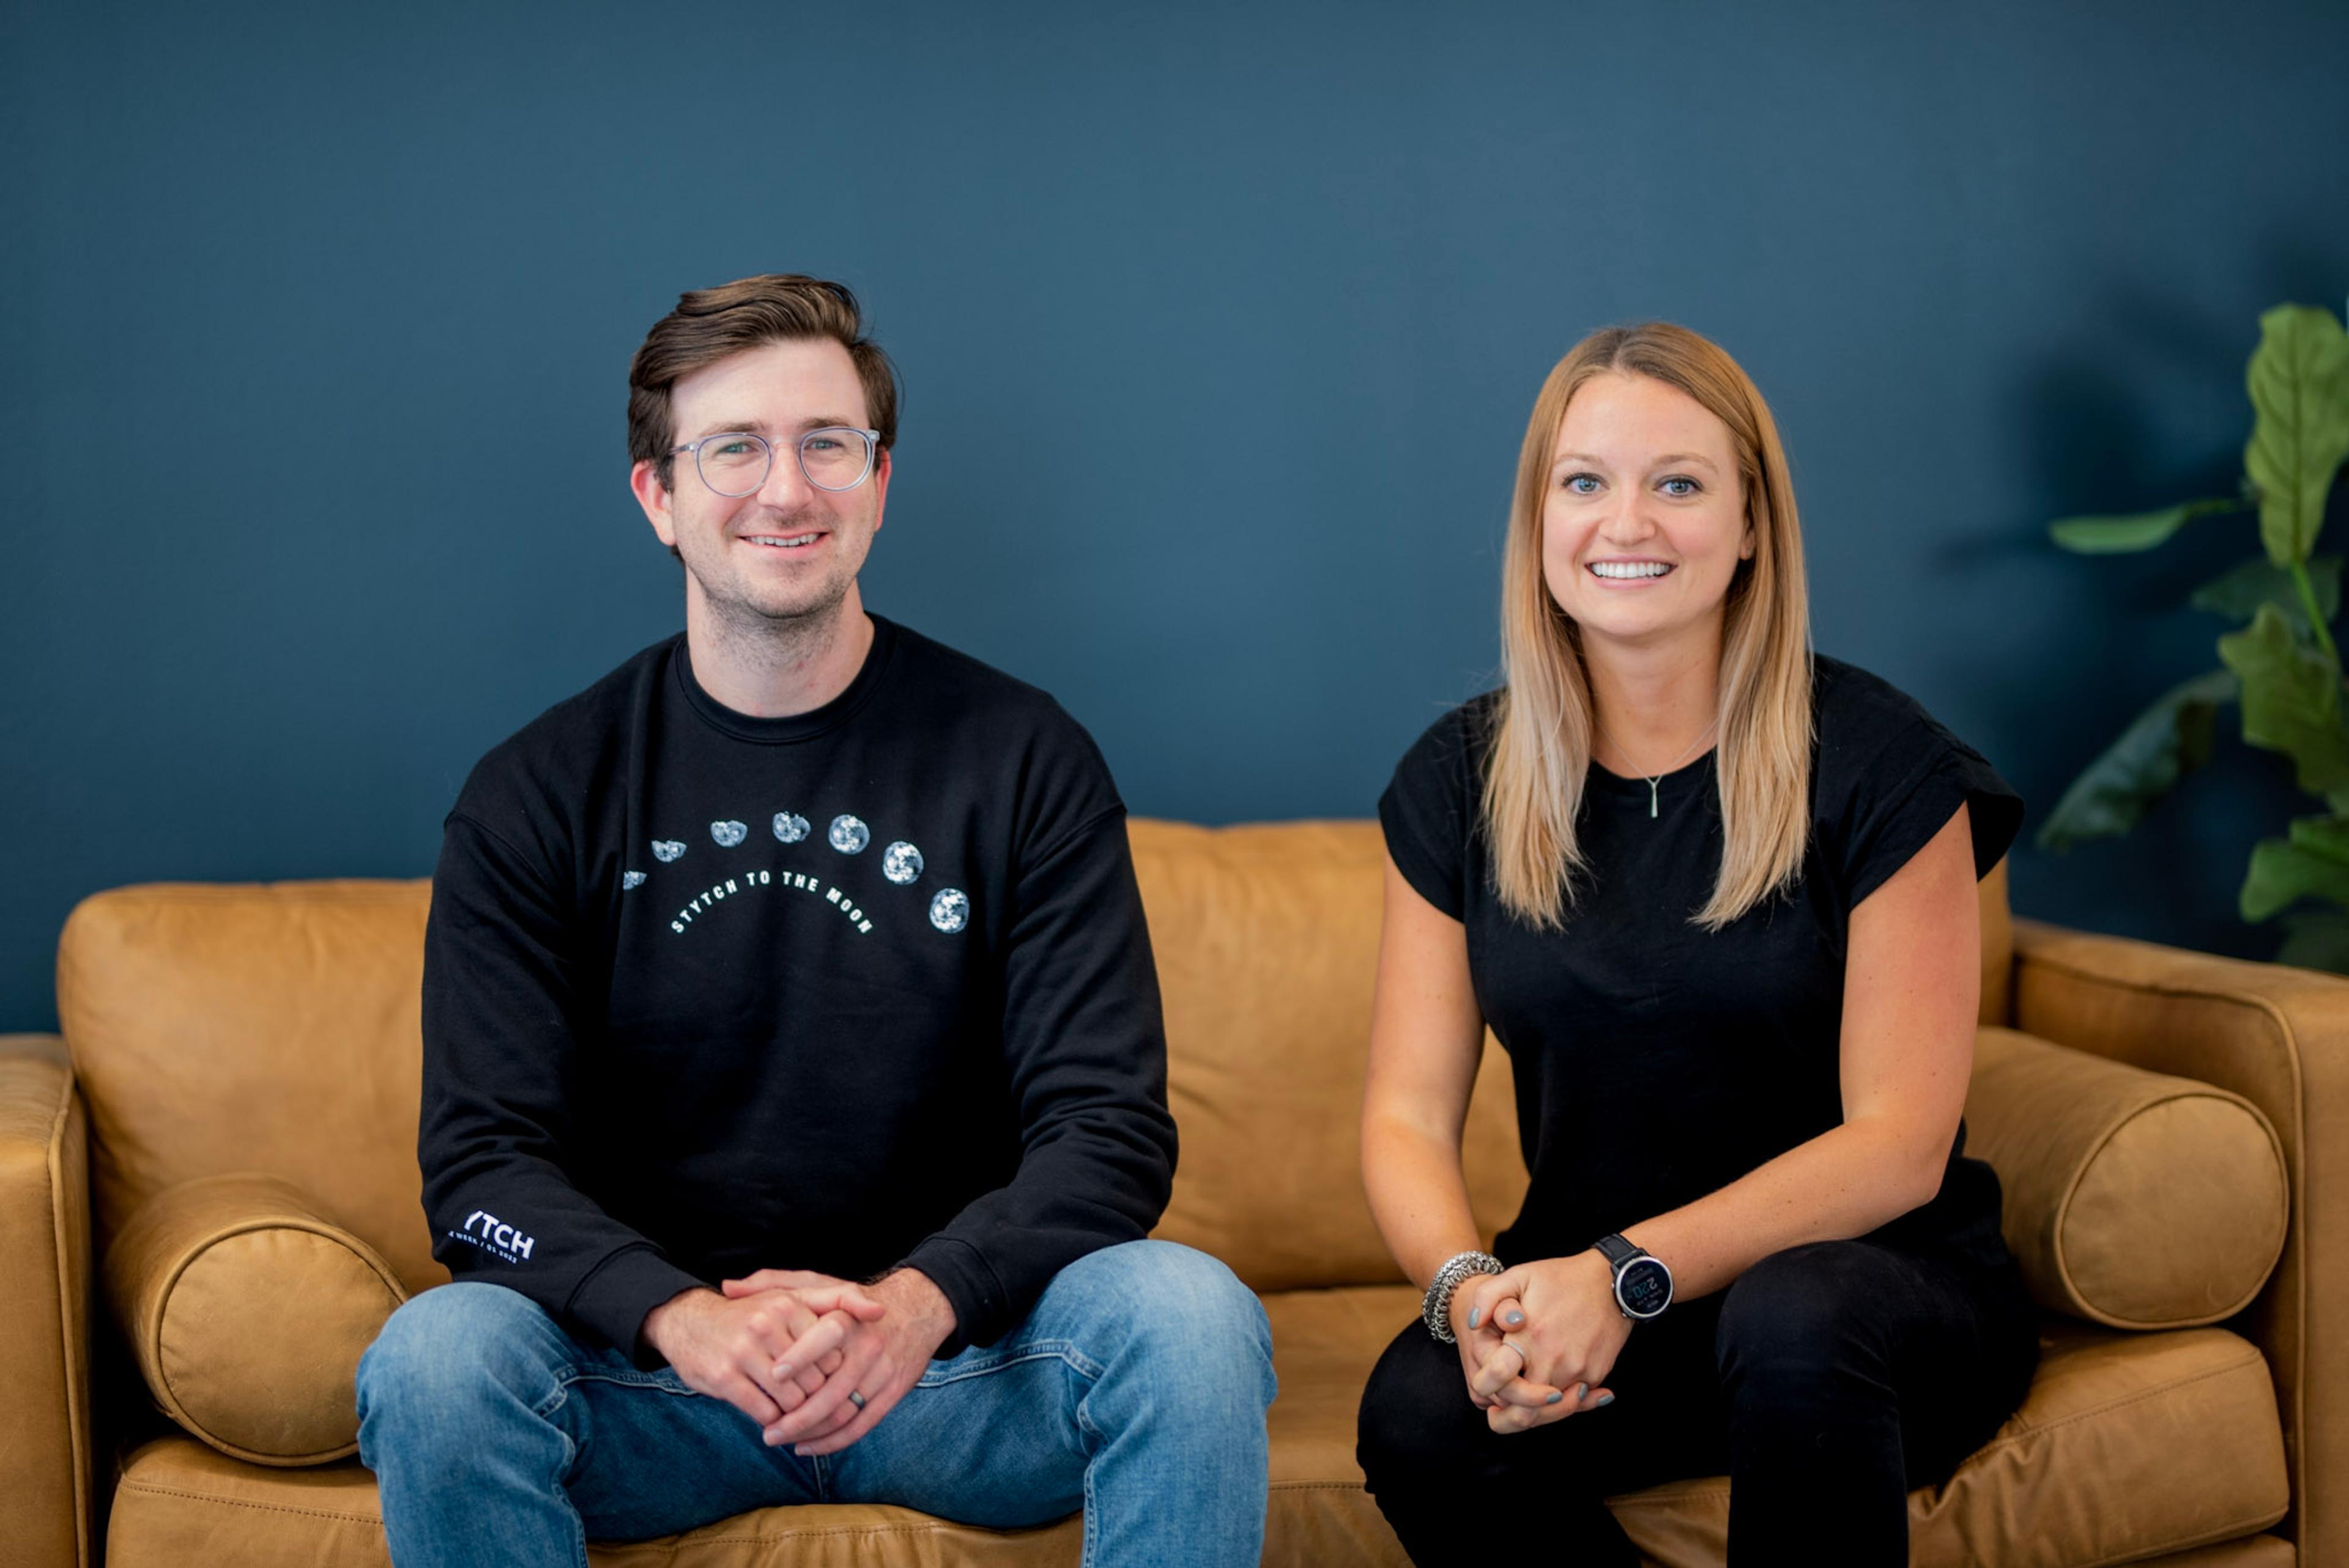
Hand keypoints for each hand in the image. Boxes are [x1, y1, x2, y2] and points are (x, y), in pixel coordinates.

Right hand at [641, 1275, 886, 1430]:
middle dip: (818, 1399)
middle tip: (816, 1406)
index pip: (832, 1352)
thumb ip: (837, 1299)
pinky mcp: (725, 1377)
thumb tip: (880, 1311)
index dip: (835, 1375)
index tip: (832, 1381)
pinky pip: (764, 1411)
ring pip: (791, 1399)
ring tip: (794, 1414)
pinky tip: (772, 1419)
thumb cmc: (750, 1315)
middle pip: (814, 1379)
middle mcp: (767, 1323)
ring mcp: (744, 1350)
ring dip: (796, 1415)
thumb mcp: (791, 1296)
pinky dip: (773, 1421)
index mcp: (788, 1303)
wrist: (688, 1323)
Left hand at [725, 1267, 955, 1455]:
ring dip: (811, 1433)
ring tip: (780, 1440)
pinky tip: (807, 1446)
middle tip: (767, 1432)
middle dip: (798, 1415)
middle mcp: (869, 1345)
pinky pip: (862, 1424)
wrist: (916, 1310)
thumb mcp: (818, 1284)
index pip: (826, 1336)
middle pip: (832, 1389)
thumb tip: (727, 1287)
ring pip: (845, 1413)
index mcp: (848, 1317)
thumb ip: (772, 1284)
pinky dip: (833, 1441)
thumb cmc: (853, 1302)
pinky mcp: (894, 1392)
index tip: (774, 1374)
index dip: (801, 1356)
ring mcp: (883, 1371)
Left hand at [1456, 1252, 1627, 1433]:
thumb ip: (1487, 1298)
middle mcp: (1553, 1360)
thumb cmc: (1562, 1278)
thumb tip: (1472, 1325)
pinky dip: (1560, 1402)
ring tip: (1521, 1402)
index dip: (1486, 1386)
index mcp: (1528, 1337)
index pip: (1497, 1380)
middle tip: (1498, 1409)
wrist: (1613, 1281)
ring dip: (1533, 1410)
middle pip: (1522, 1411)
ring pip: (1548, 1412)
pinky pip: (1573, 1402)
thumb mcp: (1519, 1275)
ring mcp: (1577, 1372)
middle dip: (1506, 1415)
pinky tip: (1550, 1392)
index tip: (1486, 1383)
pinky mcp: (1595, 1376)